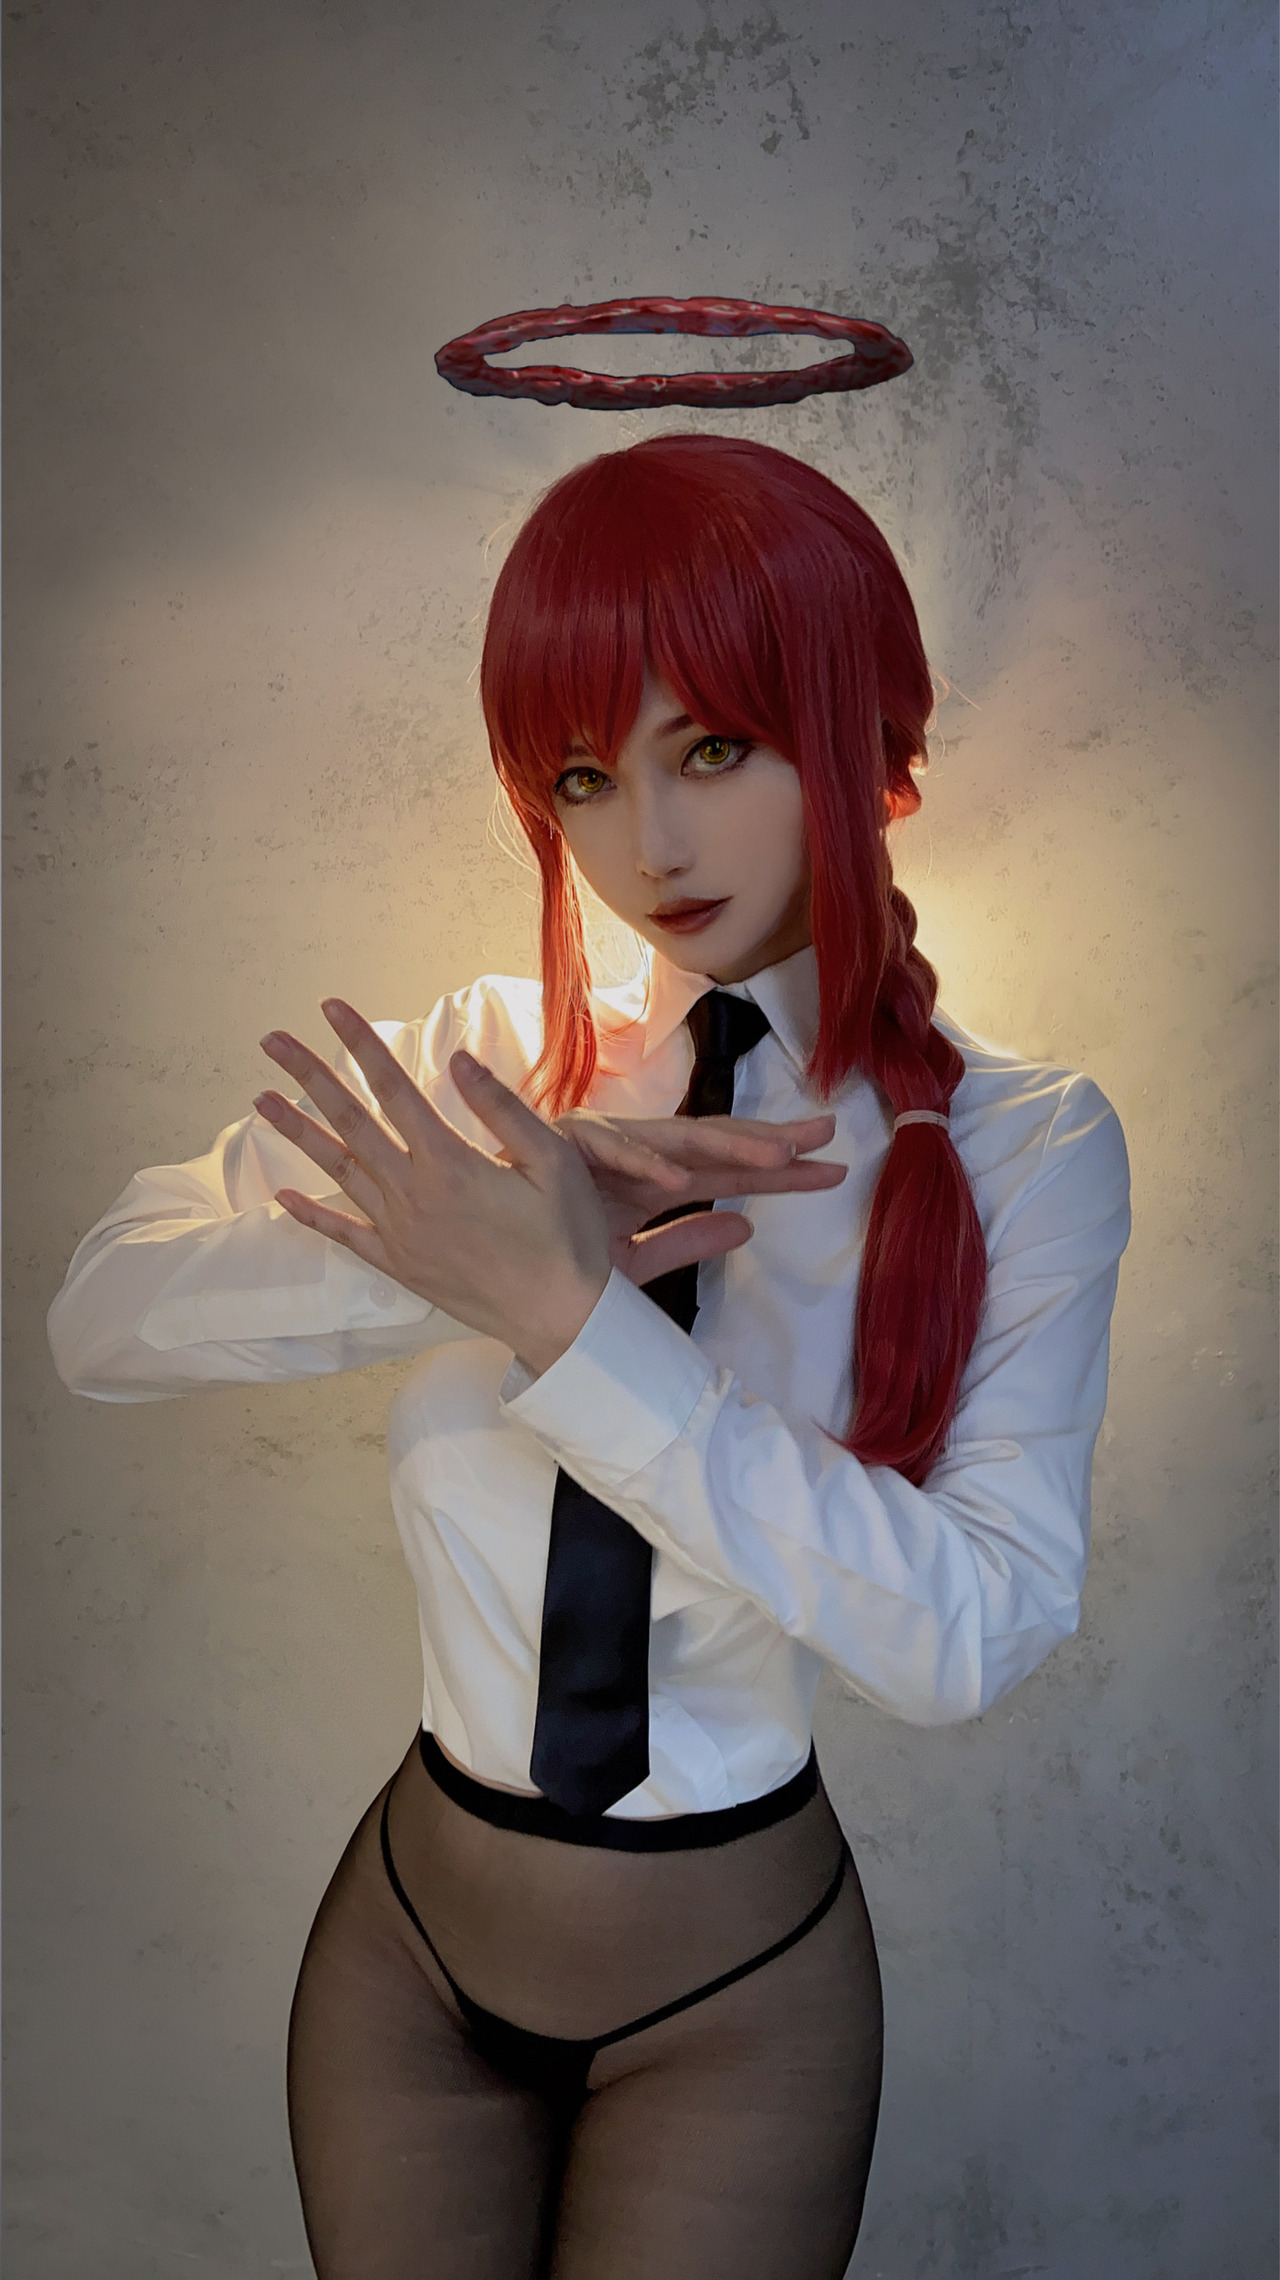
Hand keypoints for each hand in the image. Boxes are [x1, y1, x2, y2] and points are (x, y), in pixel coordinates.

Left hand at [254, 999, 614, 1374]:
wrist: (562, 1320)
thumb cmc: (568, 1239)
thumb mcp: (554, 1162)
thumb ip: (502, 1109)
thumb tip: (458, 1060)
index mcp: (449, 1164)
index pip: (394, 1089)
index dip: (361, 1044)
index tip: (331, 1009)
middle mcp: (413, 1195)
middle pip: (350, 1122)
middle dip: (309, 1076)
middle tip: (272, 1040)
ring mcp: (400, 1233)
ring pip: (338, 1171)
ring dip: (297, 1132)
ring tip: (260, 1100)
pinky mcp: (400, 1266)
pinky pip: (344, 1235)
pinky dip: (310, 1215)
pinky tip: (280, 1196)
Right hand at [541, 1108, 847, 1285]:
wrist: (490, 1242)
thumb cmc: (555, 1247)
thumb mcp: (632, 1258)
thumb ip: (685, 1244)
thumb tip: (746, 1231)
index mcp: (659, 1181)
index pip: (733, 1174)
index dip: (782, 1173)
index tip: (832, 1171)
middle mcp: (642, 1156)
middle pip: (719, 1145)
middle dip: (771, 1139)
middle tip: (826, 1136)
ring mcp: (610, 1143)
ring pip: (679, 1138)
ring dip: (727, 1144)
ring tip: (775, 1153)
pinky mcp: (569, 1142)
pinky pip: (614, 1151)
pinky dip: (643, 1161)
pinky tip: (679, 1175)